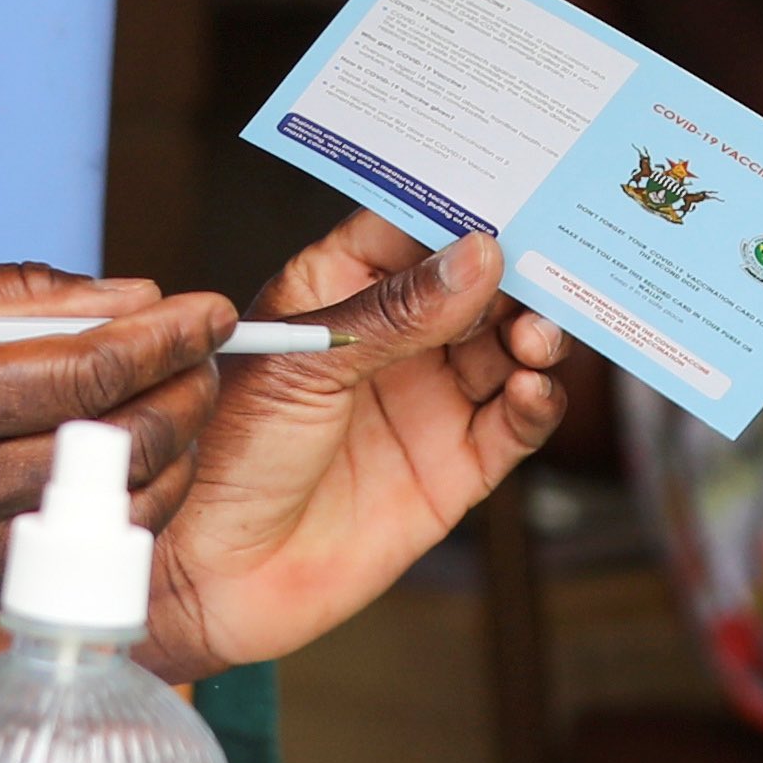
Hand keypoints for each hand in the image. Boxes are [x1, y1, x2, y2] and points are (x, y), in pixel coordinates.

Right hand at [0, 260, 224, 616]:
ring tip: (177, 398)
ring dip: (171, 447)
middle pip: (121, 439)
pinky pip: (78, 548)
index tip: (211, 307)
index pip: (89, 367)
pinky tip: (127, 458)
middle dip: (186, 386)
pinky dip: (123, 502)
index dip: (168, 334)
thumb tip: (130, 294)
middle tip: (202, 351)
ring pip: (117, 504)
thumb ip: (10, 296)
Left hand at [142, 219, 570, 680]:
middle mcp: (394, 339)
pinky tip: (532, 388)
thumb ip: (396, 312)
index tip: (517, 185)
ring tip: (535, 333)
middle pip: (478, 283)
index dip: (465, 205)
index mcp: (342, 288)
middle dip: (520, 270)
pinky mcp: (454, 468)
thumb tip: (478, 255)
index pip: (415, 225)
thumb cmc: (225, 456)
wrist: (210, 578)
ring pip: (508, 347)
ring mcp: (427, 401)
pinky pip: (514, 423)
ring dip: (535, 331)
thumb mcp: (305, 365)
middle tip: (552, 262)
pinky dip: (536, 401)